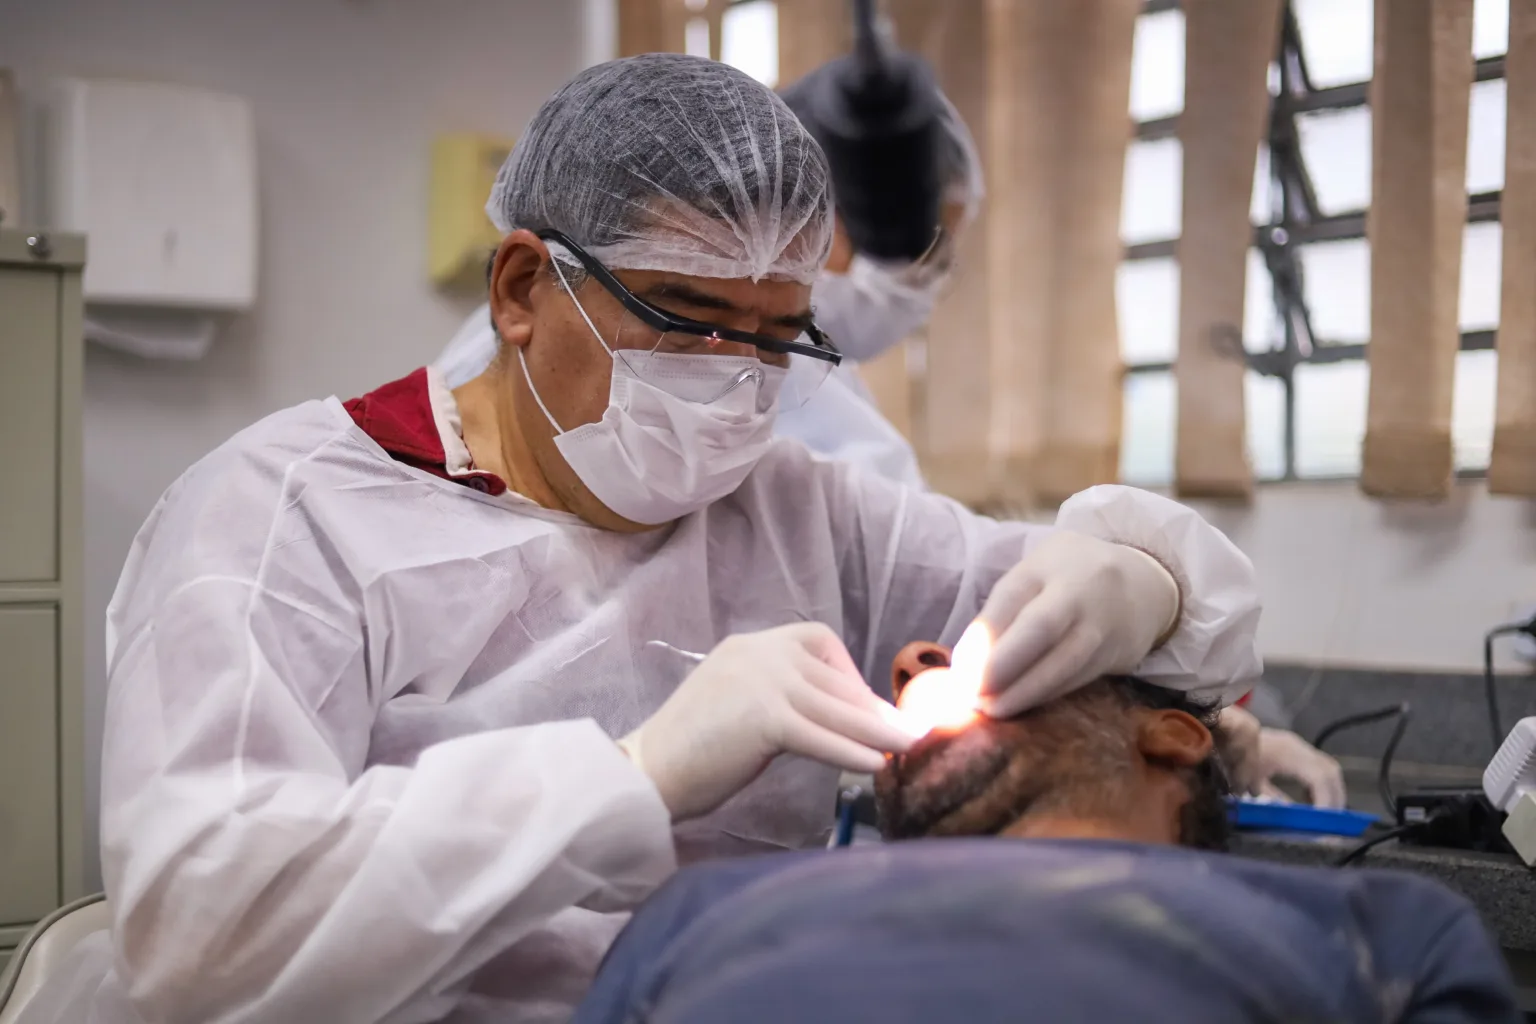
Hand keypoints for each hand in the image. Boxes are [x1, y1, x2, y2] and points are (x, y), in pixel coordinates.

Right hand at [621, 623, 920, 820]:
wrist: (646, 771)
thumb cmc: (690, 750)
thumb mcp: (738, 706)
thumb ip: (782, 700)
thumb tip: (843, 718)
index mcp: (749, 645)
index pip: (816, 641)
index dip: (848, 673)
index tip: (865, 707)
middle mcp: (757, 652)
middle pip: (832, 677)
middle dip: (871, 708)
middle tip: (907, 732)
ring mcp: (760, 680)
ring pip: (834, 708)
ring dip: (878, 730)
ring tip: (908, 747)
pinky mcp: (763, 717)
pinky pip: (822, 736)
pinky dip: (852, 751)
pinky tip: (874, 765)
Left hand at [963, 531, 1179, 718]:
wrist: (1144, 583)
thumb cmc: (1068, 579)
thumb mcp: (1035, 575)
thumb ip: (1003, 611)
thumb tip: (966, 664)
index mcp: (1047, 563)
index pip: (1010, 597)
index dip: (983, 637)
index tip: (959, 670)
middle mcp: (1078, 589)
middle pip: (1041, 628)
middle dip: (1002, 666)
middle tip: (971, 695)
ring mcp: (1102, 622)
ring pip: (1064, 662)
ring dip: (1024, 692)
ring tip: (991, 709)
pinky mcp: (1117, 654)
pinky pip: (1078, 679)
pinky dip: (1046, 695)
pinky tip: (1022, 706)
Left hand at [1216, 706, 1345, 808]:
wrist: (1223, 731)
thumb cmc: (1232, 756)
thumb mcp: (1249, 782)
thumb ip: (1272, 800)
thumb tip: (1294, 820)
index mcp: (1286, 753)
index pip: (1318, 776)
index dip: (1325, 800)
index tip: (1322, 820)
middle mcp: (1298, 746)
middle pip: (1330, 772)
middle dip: (1334, 799)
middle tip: (1331, 823)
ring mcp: (1299, 746)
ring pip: (1329, 769)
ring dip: (1332, 793)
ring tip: (1326, 816)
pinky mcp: (1297, 749)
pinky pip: (1320, 767)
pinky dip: (1323, 786)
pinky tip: (1314, 803)